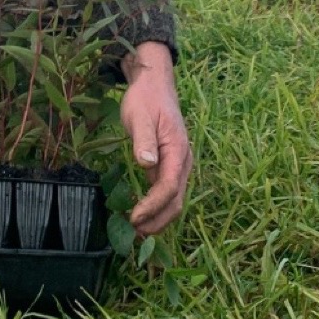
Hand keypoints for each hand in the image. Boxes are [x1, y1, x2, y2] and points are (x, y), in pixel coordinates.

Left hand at [121, 42, 190, 236]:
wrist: (155, 85)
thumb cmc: (145, 99)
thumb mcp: (139, 115)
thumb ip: (144, 139)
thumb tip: (147, 164)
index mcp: (178, 152)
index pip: (168, 187)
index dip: (153, 206)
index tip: (135, 217)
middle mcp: (183, 162)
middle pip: (176, 200)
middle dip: (158, 220)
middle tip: (136, 234)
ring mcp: (178, 165)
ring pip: (174, 198)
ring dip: (159, 217)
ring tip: (139, 230)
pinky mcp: (170, 164)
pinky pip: (168, 190)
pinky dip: (157, 205)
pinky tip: (144, 213)